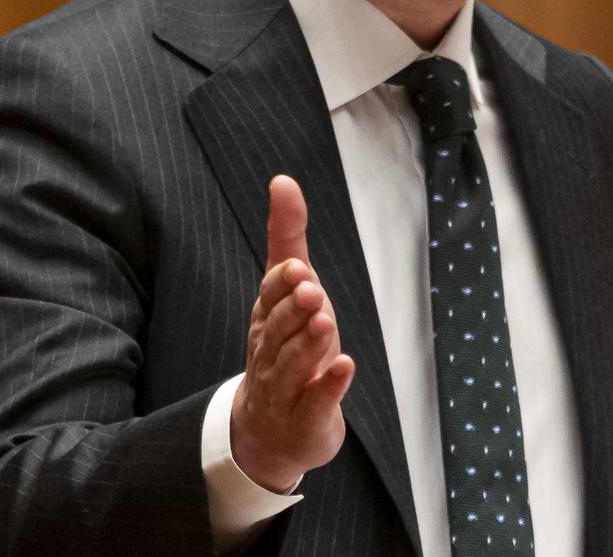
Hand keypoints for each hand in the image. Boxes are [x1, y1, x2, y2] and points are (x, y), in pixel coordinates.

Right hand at [231, 175, 355, 493]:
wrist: (271, 432)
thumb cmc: (287, 349)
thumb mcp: (289, 292)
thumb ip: (287, 239)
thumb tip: (283, 181)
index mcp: (266, 320)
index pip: (269, 298)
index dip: (282, 285)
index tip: (298, 268)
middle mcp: (270, 353)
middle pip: (278, 330)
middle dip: (294, 310)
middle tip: (312, 291)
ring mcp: (286, 389)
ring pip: (293, 364)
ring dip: (309, 343)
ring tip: (325, 322)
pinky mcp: (307, 418)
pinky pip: (316, 401)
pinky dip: (331, 385)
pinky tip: (346, 366)